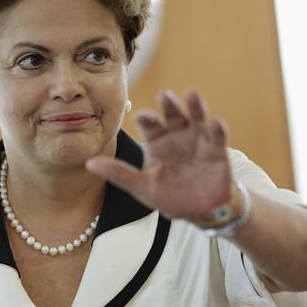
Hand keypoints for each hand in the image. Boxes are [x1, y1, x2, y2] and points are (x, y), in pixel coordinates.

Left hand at [86, 90, 232, 221]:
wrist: (201, 211)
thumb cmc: (170, 197)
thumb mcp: (142, 187)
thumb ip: (119, 174)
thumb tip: (89, 164)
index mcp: (157, 142)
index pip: (149, 125)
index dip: (146, 119)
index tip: (141, 116)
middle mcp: (177, 135)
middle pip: (172, 115)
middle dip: (169, 105)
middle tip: (164, 96)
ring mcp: (198, 140)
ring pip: (196, 117)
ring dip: (194, 106)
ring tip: (192, 94)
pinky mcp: (217, 149)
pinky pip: (217, 136)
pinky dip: (217, 128)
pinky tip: (215, 122)